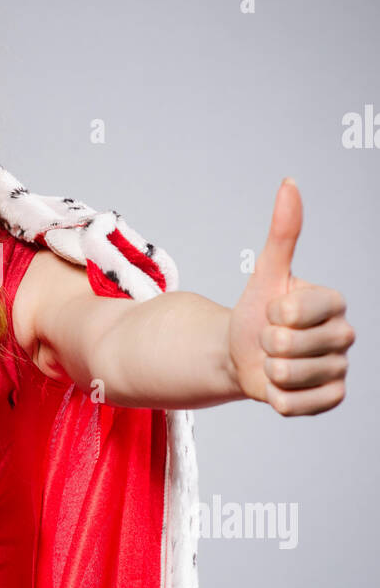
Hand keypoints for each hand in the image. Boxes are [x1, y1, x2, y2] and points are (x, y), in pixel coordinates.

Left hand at [227, 178, 355, 415]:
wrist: (244, 354)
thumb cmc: (258, 312)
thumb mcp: (267, 273)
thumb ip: (282, 232)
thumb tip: (289, 184)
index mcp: (334, 302)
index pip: (295, 311)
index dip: (273, 313)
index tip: (275, 310)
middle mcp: (344, 335)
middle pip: (288, 345)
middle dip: (266, 343)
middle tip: (270, 339)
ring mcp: (340, 369)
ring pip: (288, 375)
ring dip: (269, 370)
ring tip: (274, 361)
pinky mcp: (331, 398)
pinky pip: (294, 404)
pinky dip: (275, 396)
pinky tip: (280, 385)